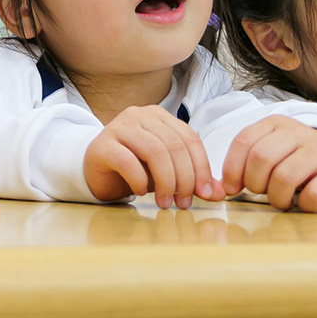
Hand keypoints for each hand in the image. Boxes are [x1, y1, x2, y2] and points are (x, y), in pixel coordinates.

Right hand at [84, 105, 219, 208]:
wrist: (97, 171)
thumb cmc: (135, 169)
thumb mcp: (168, 173)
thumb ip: (192, 179)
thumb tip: (219, 194)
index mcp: (158, 116)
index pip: (189, 138)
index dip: (201, 167)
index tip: (206, 194)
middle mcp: (139, 115)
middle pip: (174, 146)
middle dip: (184, 178)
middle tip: (184, 202)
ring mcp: (118, 127)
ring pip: (155, 152)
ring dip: (166, 182)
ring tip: (166, 202)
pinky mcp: (101, 145)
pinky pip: (128, 161)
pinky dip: (140, 180)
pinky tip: (141, 192)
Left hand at [221, 116, 316, 211]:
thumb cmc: (296, 159)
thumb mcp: (272, 150)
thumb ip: (246, 162)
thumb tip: (220, 188)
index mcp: (276, 123)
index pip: (244, 141)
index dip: (232, 168)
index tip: (231, 188)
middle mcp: (299, 133)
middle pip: (261, 158)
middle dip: (254, 183)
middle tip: (261, 192)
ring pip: (285, 177)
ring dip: (277, 197)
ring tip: (281, 200)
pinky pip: (314, 194)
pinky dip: (304, 205)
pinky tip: (304, 202)